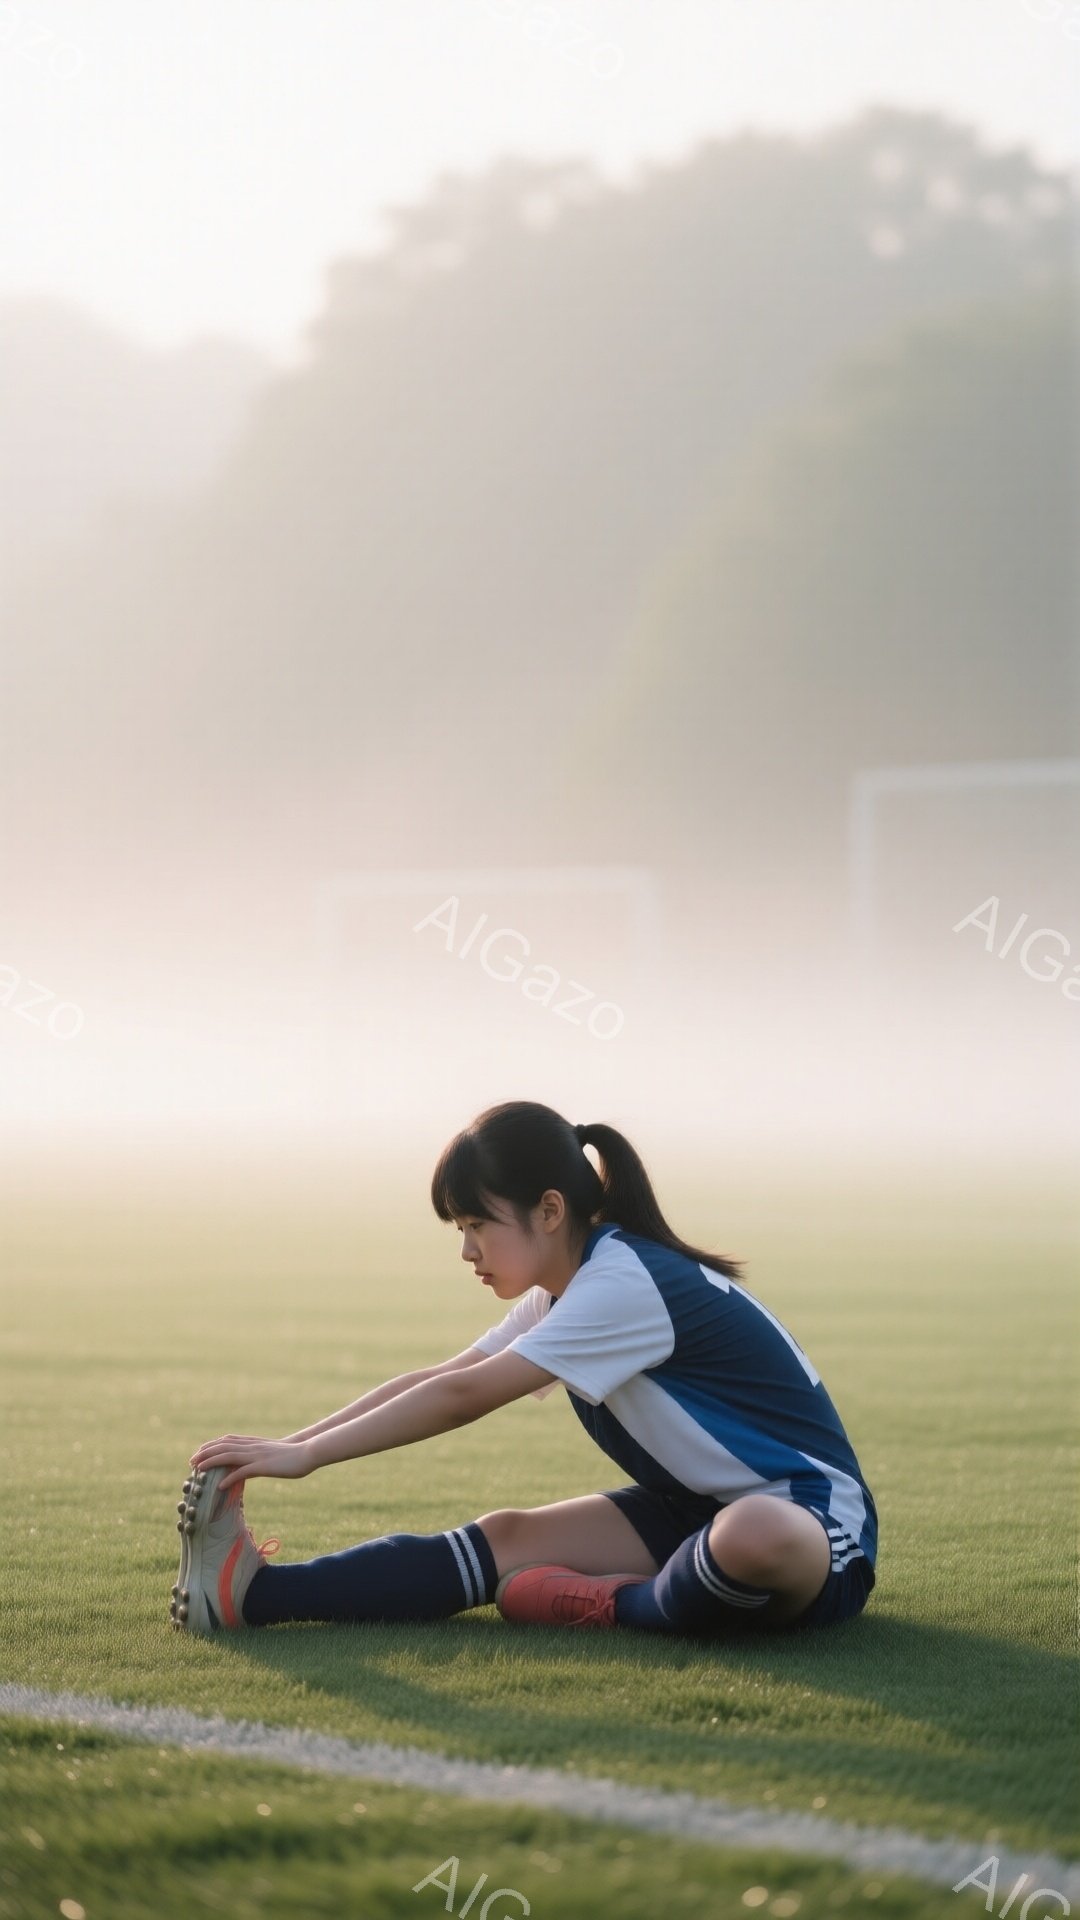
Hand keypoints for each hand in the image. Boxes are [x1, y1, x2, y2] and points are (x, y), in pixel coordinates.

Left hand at [188, 1435, 313, 1490]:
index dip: (211, 1445)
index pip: (227, 1440)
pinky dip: (229, 1478)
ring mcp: (257, 1456)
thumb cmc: (293, 1455)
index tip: (199, 1452)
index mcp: (254, 1442)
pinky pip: (243, 1472)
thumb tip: (249, 1465)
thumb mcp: (272, 1453)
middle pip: (223, 1447)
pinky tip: (219, 1486)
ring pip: (228, 1456)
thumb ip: (259, 1456)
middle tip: (191, 1462)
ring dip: (211, 1462)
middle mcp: (252, 1446)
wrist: (308, 1452)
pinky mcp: (263, 1467)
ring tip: (197, 1470)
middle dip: (205, 1453)